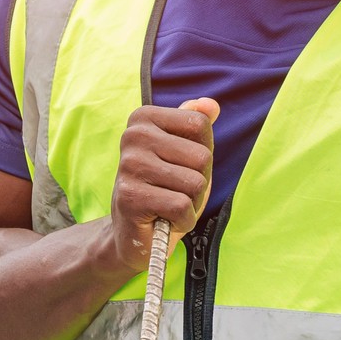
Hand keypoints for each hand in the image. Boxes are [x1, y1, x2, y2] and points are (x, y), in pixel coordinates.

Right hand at [104, 98, 218, 272]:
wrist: (134, 235)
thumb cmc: (163, 190)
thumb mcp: (184, 154)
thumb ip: (194, 125)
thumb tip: (211, 104)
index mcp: (143, 118)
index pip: (200, 125)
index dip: (202, 153)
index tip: (179, 166)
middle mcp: (133, 136)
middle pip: (201, 156)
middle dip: (198, 182)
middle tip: (173, 191)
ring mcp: (129, 166)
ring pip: (195, 183)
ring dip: (191, 203)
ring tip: (168, 205)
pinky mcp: (130, 197)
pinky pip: (182, 206)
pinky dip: (182, 220)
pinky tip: (164, 220)